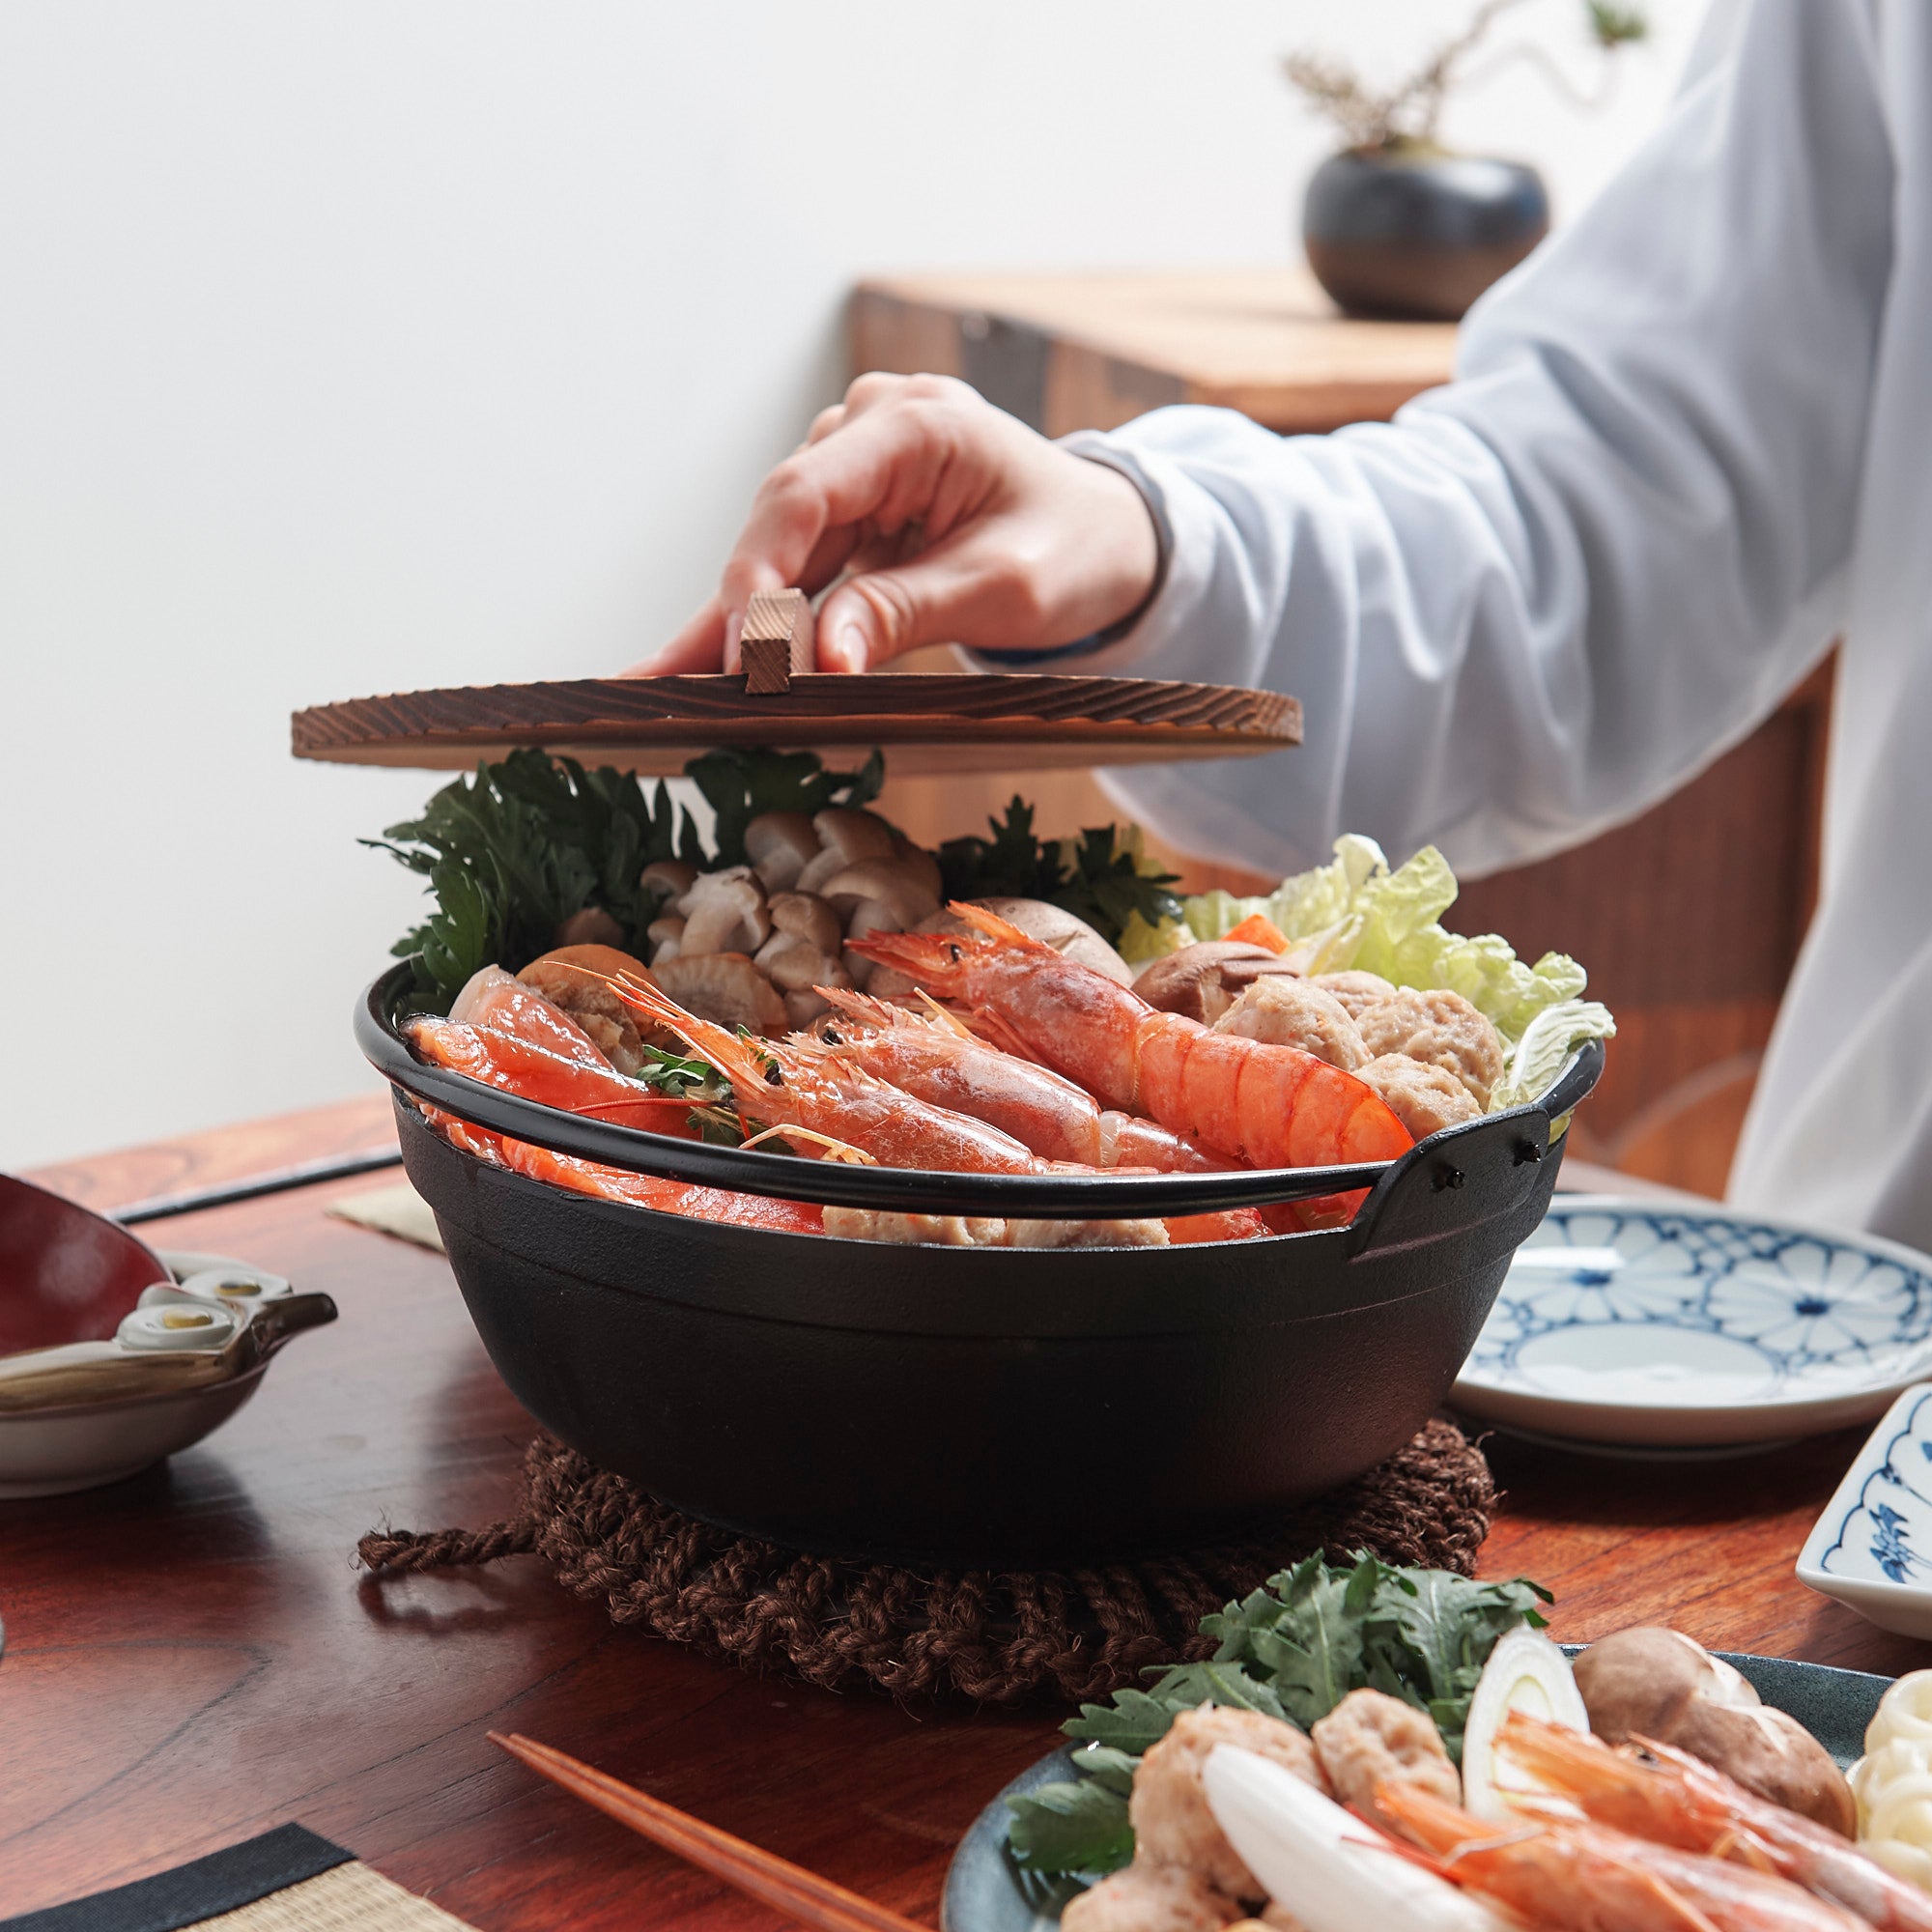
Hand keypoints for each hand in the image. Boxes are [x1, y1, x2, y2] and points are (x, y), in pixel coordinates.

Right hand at [631, 373, 1159, 673]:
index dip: (762, 580)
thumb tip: (821, 656)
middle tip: (675, 694)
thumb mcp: (1007, 586)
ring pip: (771, 555)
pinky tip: (688, 670)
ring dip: (726, 628)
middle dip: (732, 616)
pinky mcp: (848, 514)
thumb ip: (909, 610)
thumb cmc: (1075, 548)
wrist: (1110, 537)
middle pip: (774, 526)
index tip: (748, 660)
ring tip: (654, 691)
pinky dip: (755, 628)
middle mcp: (868, 432)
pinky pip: (791, 574)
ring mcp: (853, 470)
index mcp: (916, 424)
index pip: (803, 494)